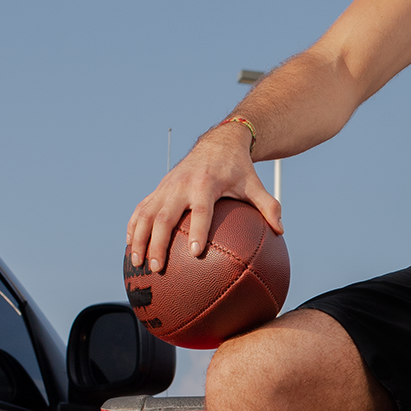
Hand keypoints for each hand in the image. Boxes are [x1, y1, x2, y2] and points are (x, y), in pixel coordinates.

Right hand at [126, 121, 281, 272]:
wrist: (217, 143)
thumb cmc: (239, 169)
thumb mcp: (255, 184)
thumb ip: (269, 206)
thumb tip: (281, 231)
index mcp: (206, 185)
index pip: (201, 211)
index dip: (199, 230)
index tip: (196, 252)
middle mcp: (182, 185)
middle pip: (165, 216)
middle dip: (158, 242)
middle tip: (158, 267)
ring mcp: (166, 187)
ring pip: (145, 214)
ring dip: (138, 239)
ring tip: (137, 263)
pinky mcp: (158, 188)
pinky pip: (140, 209)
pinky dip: (133, 227)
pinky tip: (129, 247)